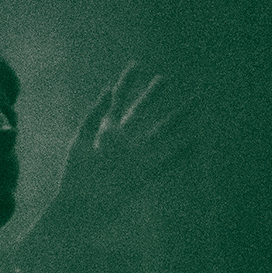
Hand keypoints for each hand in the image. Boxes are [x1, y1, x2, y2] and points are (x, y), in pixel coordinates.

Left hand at [51, 62, 195, 230]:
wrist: (80, 207)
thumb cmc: (75, 177)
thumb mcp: (80, 141)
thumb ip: (94, 116)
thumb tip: (108, 90)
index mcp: (104, 131)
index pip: (118, 101)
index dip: (127, 83)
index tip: (137, 64)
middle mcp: (122, 142)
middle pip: (141, 113)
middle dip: (152, 96)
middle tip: (164, 79)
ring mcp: (134, 157)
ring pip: (160, 132)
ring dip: (177, 117)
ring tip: (194, 102)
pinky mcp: (142, 174)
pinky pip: (165, 161)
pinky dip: (182, 152)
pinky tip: (196, 141)